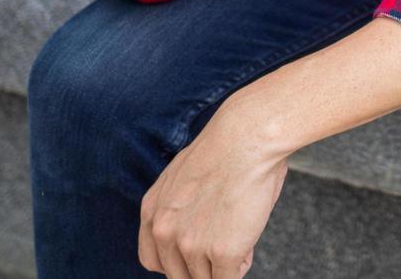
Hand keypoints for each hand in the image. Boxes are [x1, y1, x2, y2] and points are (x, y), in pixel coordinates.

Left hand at [139, 94, 290, 277]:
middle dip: (202, 265)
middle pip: (179, 275)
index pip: (153, 261)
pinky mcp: (222, 252)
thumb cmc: (228, 148)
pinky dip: (240, 267)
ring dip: (223, 264)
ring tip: (241, 236)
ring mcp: (192, 245)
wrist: (247, 137)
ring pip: (205, 278)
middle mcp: (165, 232)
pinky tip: (247, 247)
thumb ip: (181, 209)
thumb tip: (199, 233)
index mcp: (153, 211)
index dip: (176, 262)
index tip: (194, 258)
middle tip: (223, 245)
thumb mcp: (185, 177)